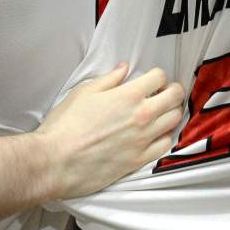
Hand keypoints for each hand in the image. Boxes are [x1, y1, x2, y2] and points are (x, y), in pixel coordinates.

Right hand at [37, 65, 183, 200]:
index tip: (151, 81)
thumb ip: (109, 79)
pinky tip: (154, 135)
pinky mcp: (139, 160)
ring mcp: (143, 139)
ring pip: (175, 120)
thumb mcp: (84, 92)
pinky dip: (164, 137)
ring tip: (160, 113)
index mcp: (128, 95)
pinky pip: (165, 145)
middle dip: (172, 90)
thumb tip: (124, 68)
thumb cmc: (65, 124)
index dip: (157, 76)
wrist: (54, 161)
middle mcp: (142, 115)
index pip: (159, 76)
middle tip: (163, 94)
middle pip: (175, 96)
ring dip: (171, 112)